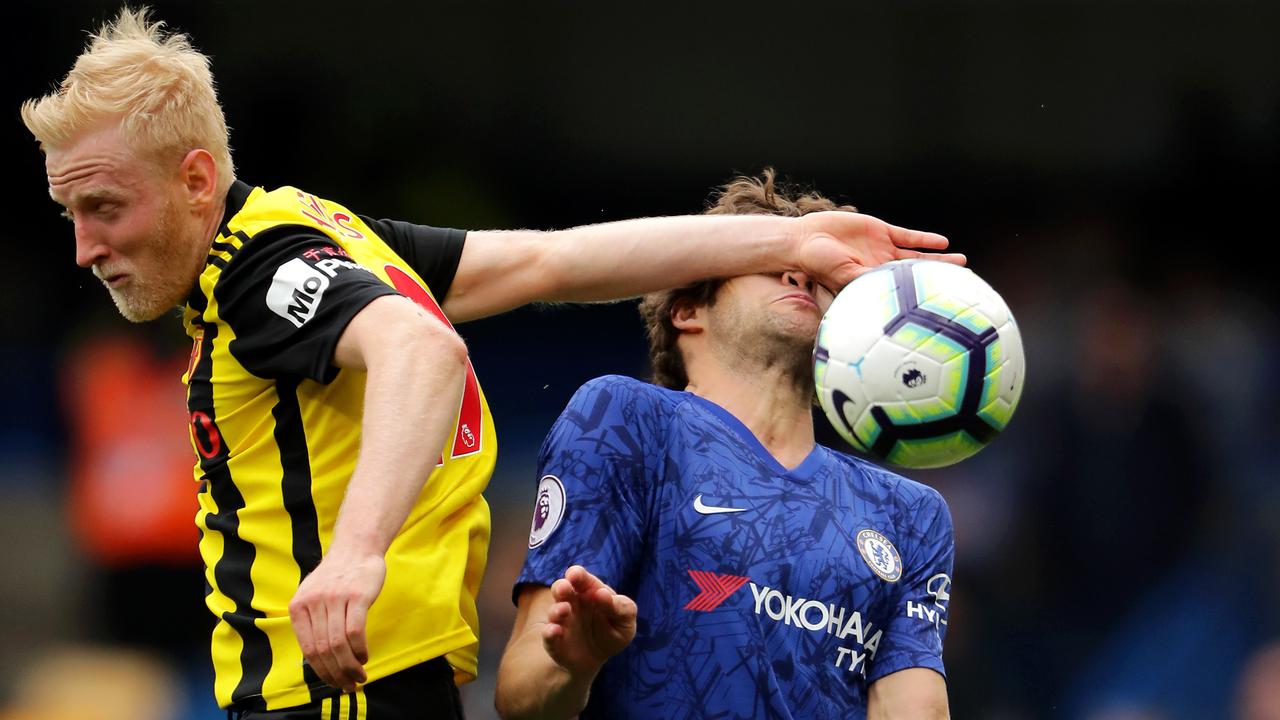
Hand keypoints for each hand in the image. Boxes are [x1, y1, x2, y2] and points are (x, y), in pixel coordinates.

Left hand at [288, 552, 386, 691]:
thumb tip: (317, 658)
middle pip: (323, 650)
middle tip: (349, 684)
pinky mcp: (356, 596)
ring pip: (339, 644)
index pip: (308, 649)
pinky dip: (360, 650)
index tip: (333, 682)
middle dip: (336, 674)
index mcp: (298, 606)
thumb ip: (312, 622)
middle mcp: (313, 603)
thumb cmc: (338, 576)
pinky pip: (355, 632)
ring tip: (359, 675)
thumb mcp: (313, 595)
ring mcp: (335, 598)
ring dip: (350, 666)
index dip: (321, 671)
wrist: (356, 547)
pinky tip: (364, 656)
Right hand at [542, 565, 636, 677]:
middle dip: (561, 586)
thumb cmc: (613, 632)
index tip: (575, 575)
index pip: (581, 578)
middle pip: (562, 589)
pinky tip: (555, 631)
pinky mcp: (554, 641)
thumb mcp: (624, 621)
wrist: (597, 658)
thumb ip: (621, 607)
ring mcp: (561, 622)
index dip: (577, 574)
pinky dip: (550, 632)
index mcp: (589, 592)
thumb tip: (604, 594)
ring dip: (557, 610)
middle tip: (564, 588)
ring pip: (554, 611)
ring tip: (564, 610)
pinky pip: (548, 635)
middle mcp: (571, 603)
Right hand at [796, 211, 964, 289]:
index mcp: (873, 282)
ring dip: (939, 259)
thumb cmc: (819, 263)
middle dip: (939, 278)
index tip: (942, 303)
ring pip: (918, 256)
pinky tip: (941, 242)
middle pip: (918, 274)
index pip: (903, 290)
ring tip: (960, 261)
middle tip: (963, 283)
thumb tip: (884, 291)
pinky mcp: (882, 231)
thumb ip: (863, 280)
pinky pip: (908, 236)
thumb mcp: (842, 275)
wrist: (807, 238)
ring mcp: (883, 249)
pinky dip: (924, 239)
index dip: (922, 296)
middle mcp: (882, 268)